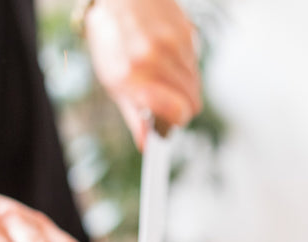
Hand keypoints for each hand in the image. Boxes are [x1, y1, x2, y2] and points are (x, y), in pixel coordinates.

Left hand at [83, 0, 202, 146]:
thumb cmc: (111, 39)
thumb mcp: (114, 81)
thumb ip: (134, 115)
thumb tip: (147, 144)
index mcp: (132, 76)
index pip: (177, 111)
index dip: (178, 121)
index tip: (171, 123)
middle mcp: (153, 59)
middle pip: (192, 102)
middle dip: (182, 105)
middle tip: (166, 99)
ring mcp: (172, 43)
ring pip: (196, 84)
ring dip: (184, 85)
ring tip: (163, 71)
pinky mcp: (185, 32)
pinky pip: (196, 63)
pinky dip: (185, 66)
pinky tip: (168, 54)